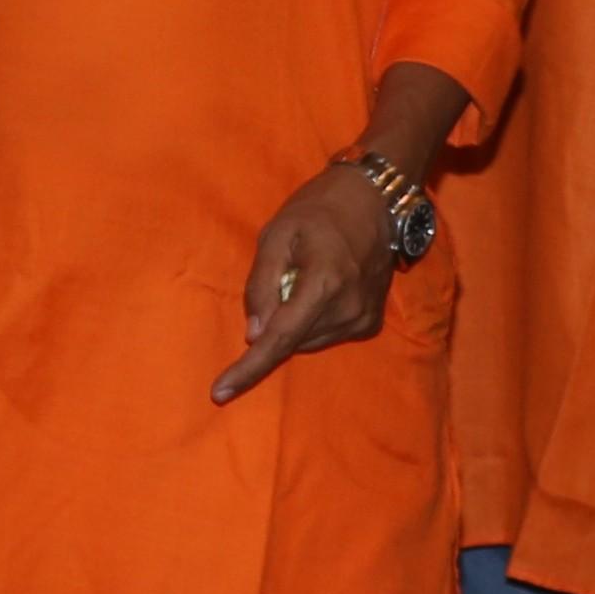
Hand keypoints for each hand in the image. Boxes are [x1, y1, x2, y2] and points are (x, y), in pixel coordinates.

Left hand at [214, 162, 394, 402]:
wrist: (374, 200)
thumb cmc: (318, 210)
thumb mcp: (275, 235)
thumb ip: (261, 284)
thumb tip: (254, 334)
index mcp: (324, 284)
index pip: (279, 338)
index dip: (248, 368)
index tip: (219, 393)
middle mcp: (348, 309)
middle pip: (291, 339)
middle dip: (274, 320)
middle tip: (283, 275)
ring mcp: (363, 319)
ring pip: (307, 341)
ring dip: (294, 320)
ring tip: (306, 277)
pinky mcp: (370, 324)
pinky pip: (326, 337)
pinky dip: (313, 321)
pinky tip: (323, 288)